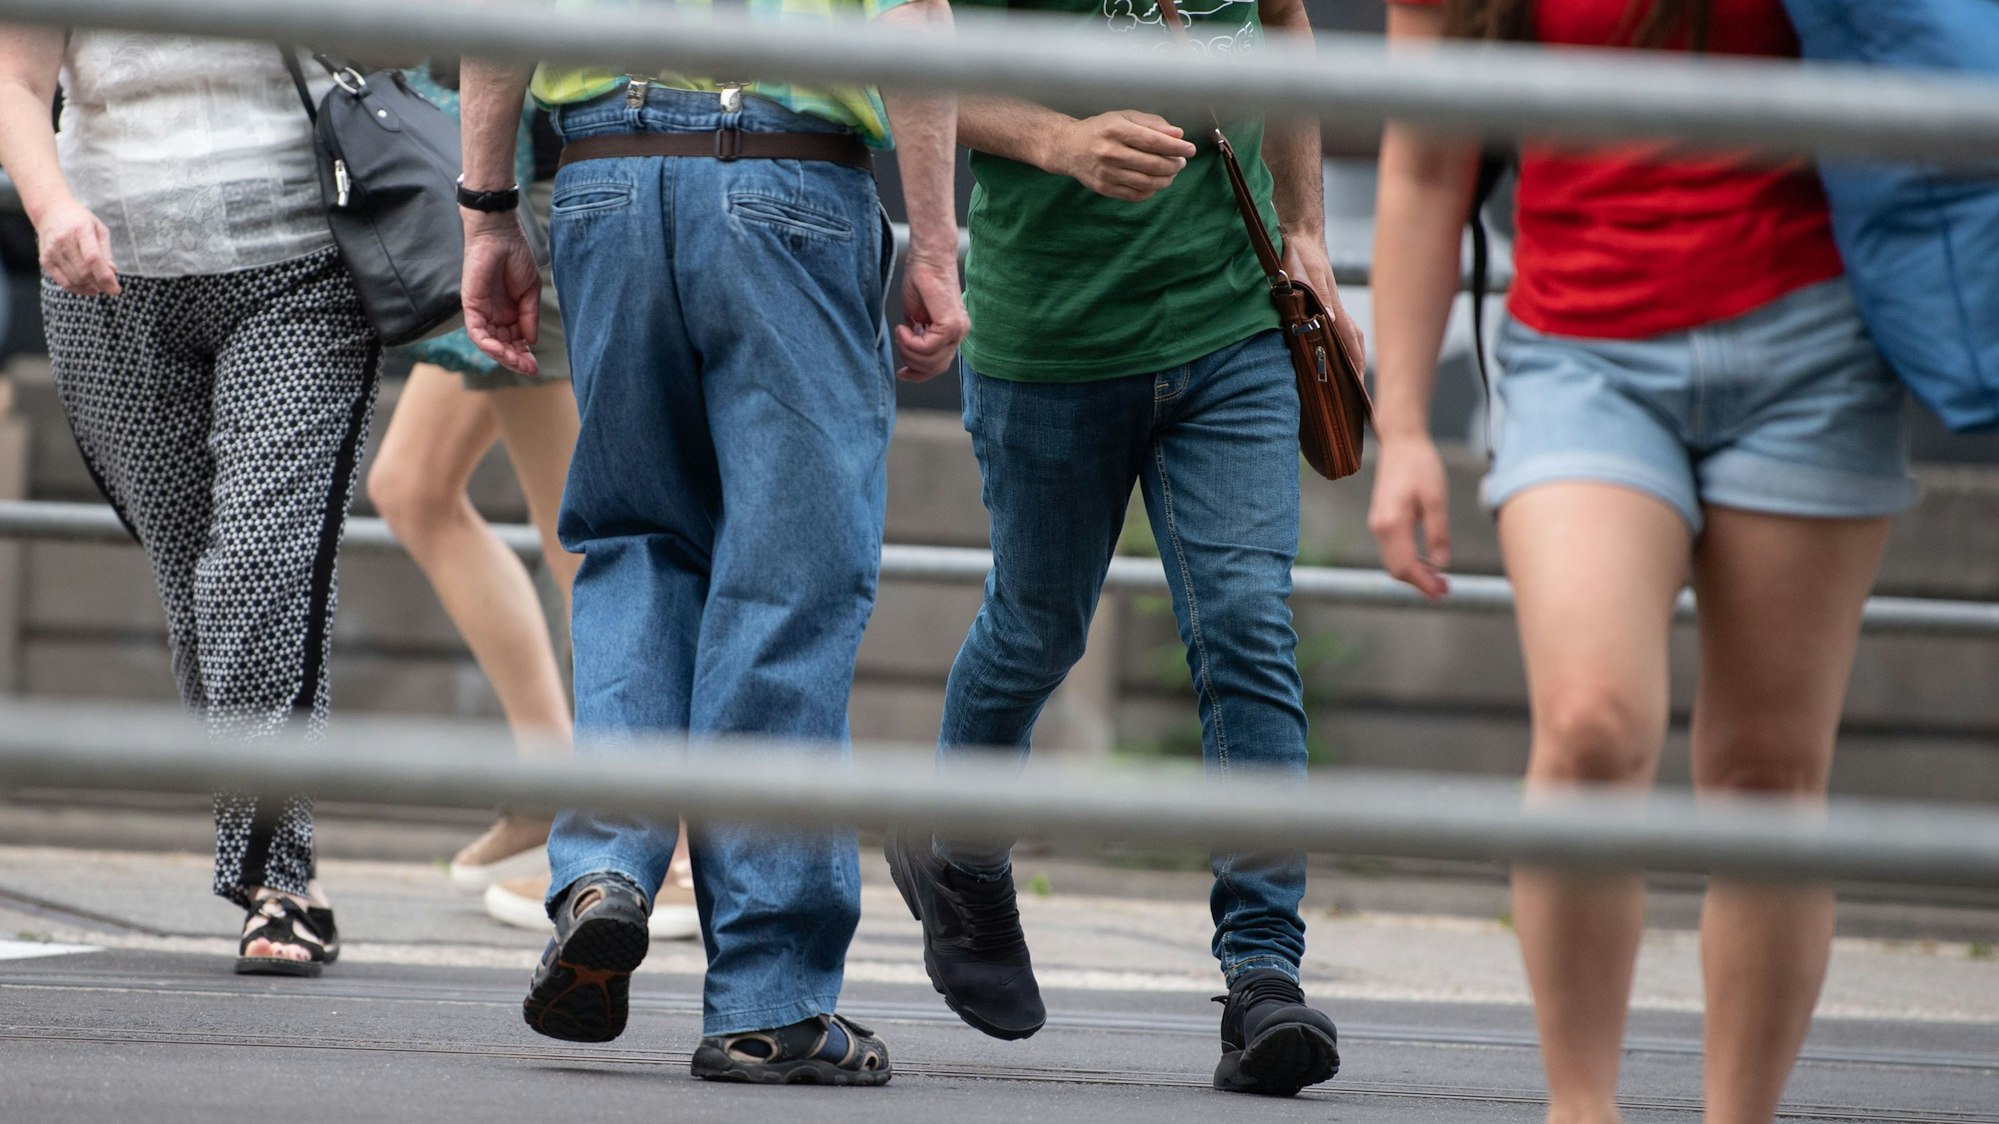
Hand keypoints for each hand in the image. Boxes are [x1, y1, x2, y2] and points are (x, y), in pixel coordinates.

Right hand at [36, 198, 118, 296]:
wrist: (51, 211)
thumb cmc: (80, 221)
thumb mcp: (99, 229)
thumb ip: (106, 251)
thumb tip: (112, 272)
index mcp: (80, 230)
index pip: (93, 258)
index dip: (105, 277)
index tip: (116, 289)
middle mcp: (63, 241)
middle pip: (84, 272)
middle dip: (100, 285)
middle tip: (110, 288)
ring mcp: (52, 251)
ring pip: (74, 279)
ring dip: (90, 287)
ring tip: (100, 285)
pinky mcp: (45, 260)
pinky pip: (62, 282)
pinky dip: (77, 289)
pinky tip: (88, 287)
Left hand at [460, 212, 539, 374]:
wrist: (500, 234)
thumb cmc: (516, 257)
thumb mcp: (530, 292)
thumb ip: (529, 317)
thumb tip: (531, 342)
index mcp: (509, 313)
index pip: (515, 342)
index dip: (523, 355)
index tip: (535, 366)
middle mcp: (494, 315)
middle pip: (502, 346)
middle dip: (515, 360)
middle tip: (529, 368)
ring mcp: (481, 312)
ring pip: (489, 343)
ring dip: (503, 356)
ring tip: (518, 363)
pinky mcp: (470, 306)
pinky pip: (476, 332)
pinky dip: (487, 344)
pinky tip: (501, 351)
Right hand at [894, 251, 968, 381]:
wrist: (928, 256)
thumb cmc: (920, 279)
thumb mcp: (915, 317)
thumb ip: (917, 338)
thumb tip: (910, 356)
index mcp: (952, 333)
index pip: (939, 366)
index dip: (918, 374)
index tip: (902, 373)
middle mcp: (959, 333)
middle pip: (935, 368)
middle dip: (911, 363)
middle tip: (899, 342)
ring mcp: (957, 329)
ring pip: (930, 360)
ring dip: (908, 350)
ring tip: (901, 332)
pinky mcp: (951, 323)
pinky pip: (928, 347)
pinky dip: (911, 342)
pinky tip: (904, 327)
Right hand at [1049, 110, 1197, 201]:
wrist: (1069, 147)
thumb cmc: (1101, 129)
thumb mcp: (1124, 117)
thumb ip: (1152, 123)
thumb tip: (1178, 134)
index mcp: (1116, 130)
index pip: (1154, 141)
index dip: (1177, 147)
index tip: (1190, 149)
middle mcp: (1110, 152)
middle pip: (1153, 164)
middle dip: (1174, 164)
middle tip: (1181, 162)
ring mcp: (1107, 173)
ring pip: (1147, 182)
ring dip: (1166, 179)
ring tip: (1171, 172)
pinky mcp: (1105, 188)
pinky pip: (1136, 194)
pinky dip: (1151, 190)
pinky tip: (1155, 182)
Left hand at [1282, 234, 1364, 368]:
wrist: (1299, 237)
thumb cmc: (1302, 255)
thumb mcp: (1308, 274)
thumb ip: (1320, 296)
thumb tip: (1332, 320)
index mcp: (1333, 306)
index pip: (1349, 339)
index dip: (1354, 360)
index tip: (1358, 381)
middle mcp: (1336, 309)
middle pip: (1354, 340)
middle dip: (1357, 364)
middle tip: (1358, 389)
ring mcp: (1332, 306)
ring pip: (1349, 334)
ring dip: (1352, 353)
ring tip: (1352, 375)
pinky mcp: (1325, 302)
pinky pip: (1339, 327)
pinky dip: (1343, 342)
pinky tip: (1336, 350)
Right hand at [1366, 434, 1452, 599]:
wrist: (1401, 443)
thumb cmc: (1421, 465)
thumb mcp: (1436, 498)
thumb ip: (1437, 533)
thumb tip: (1441, 564)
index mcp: (1392, 522)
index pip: (1406, 565)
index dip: (1424, 583)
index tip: (1443, 592)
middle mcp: (1379, 527)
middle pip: (1396, 569)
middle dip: (1420, 583)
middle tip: (1445, 589)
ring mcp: (1377, 524)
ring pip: (1392, 561)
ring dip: (1414, 574)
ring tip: (1439, 578)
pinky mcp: (1381, 520)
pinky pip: (1392, 550)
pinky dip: (1408, 561)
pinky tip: (1426, 561)